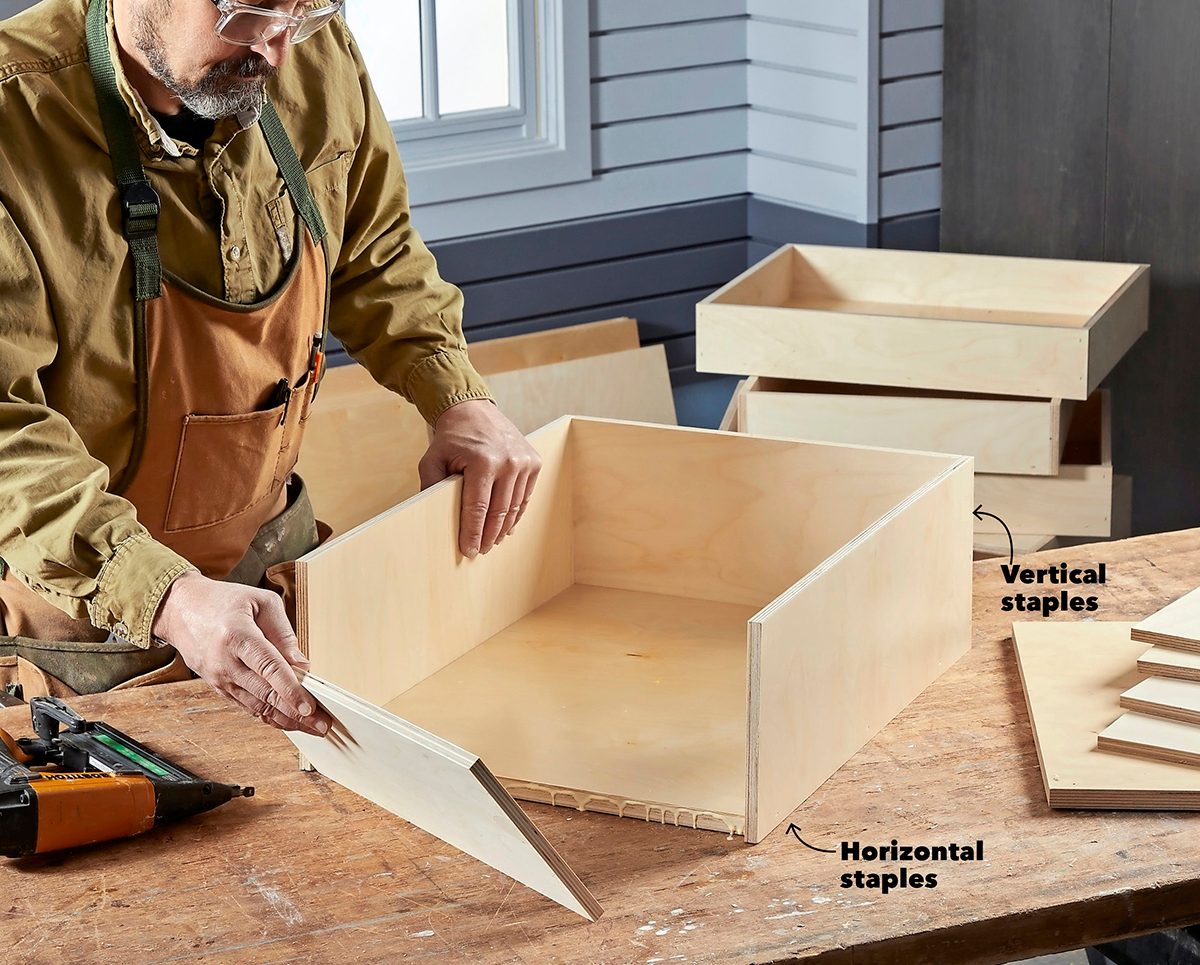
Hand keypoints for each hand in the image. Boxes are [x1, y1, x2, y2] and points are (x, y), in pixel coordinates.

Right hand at [152, 571, 330, 735]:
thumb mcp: (261, 602)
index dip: (291, 689)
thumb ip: (284, 634)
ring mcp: (219, 679)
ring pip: (257, 707)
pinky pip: (247, 707)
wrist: (180, 609)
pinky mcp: (219, 687)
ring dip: (286, 720)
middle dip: (296, 713)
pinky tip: (289, 721)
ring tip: (313, 727)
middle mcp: (225, 662)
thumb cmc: (223, 601)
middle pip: (265, 694)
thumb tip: (302, 665)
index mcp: (237, 635)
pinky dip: (269, 716)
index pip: (269, 668)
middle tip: (322, 723)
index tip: (309, 706)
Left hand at [418, 399, 541, 557]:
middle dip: (488, 536)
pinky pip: (525, 496)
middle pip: (499, 512)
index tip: (469, 551)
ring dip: (503, 529)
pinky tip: (506, 526)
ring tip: (492, 541)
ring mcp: (524, 462)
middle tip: (480, 551)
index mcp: (483, 461)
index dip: (473, 533)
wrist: (474, 410)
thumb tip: (433, 518)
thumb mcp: (433, 459)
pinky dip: (516, 514)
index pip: (478, 508)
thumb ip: (431, 487)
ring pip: (514, 507)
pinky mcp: (534, 462)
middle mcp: (508, 462)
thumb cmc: (452, 437)